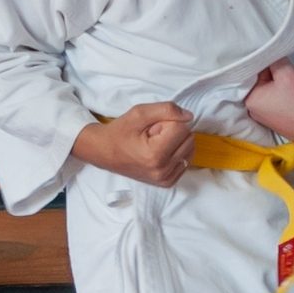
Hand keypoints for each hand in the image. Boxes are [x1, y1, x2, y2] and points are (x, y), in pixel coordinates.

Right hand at [72, 102, 194, 186]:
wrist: (103, 152)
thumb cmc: (119, 132)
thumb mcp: (139, 113)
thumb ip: (166, 110)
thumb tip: (189, 116)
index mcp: (155, 155)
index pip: (182, 127)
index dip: (166, 122)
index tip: (151, 128)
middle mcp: (162, 170)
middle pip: (188, 138)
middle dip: (172, 132)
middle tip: (152, 135)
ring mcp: (165, 179)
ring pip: (190, 149)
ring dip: (175, 142)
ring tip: (154, 143)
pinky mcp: (167, 182)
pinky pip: (186, 160)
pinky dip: (176, 153)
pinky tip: (159, 152)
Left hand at [245, 61, 293, 145]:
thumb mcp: (287, 73)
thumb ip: (275, 59)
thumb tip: (271, 53)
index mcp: (249, 98)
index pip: (253, 71)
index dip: (267, 62)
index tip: (277, 59)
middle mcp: (252, 110)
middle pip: (260, 82)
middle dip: (273, 74)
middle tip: (286, 72)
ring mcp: (263, 117)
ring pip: (268, 91)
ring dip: (278, 85)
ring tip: (290, 84)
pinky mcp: (274, 121)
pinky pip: (274, 102)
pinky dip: (281, 96)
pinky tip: (291, 95)